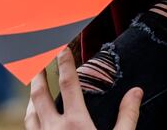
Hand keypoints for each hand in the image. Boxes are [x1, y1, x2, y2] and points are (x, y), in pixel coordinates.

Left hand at [25, 47, 141, 129]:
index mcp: (76, 123)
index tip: (60, 46)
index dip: (64, 61)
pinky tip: (35, 116)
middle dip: (37, 73)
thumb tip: (136, 91)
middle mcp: (54, 129)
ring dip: (32, 96)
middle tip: (36, 58)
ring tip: (35, 86)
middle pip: (39, 93)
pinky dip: (31, 118)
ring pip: (30, 112)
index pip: (68, 83)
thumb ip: (128, 116)